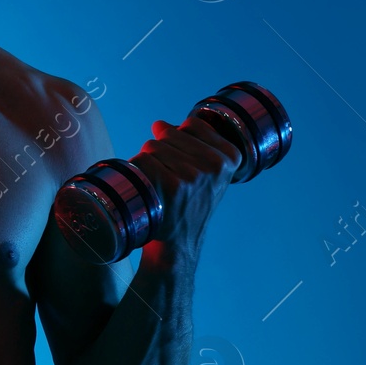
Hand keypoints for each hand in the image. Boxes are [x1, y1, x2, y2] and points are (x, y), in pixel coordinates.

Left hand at [130, 113, 243, 259]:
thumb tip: (159, 124)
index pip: (192, 124)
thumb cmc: (188, 203)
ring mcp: (193, 175)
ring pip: (152, 145)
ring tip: (158, 184)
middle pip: (168, 133)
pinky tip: (146, 187)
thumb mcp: (207, 173)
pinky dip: (136, 170)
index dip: (178, 138)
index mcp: (229, 157)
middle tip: (167, 177)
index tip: (182, 161)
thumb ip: (192, 144)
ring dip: (147, 161)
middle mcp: (215, 165)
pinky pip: (141, 159)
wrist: (180, 241)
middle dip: (160, 150)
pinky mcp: (171, 185)